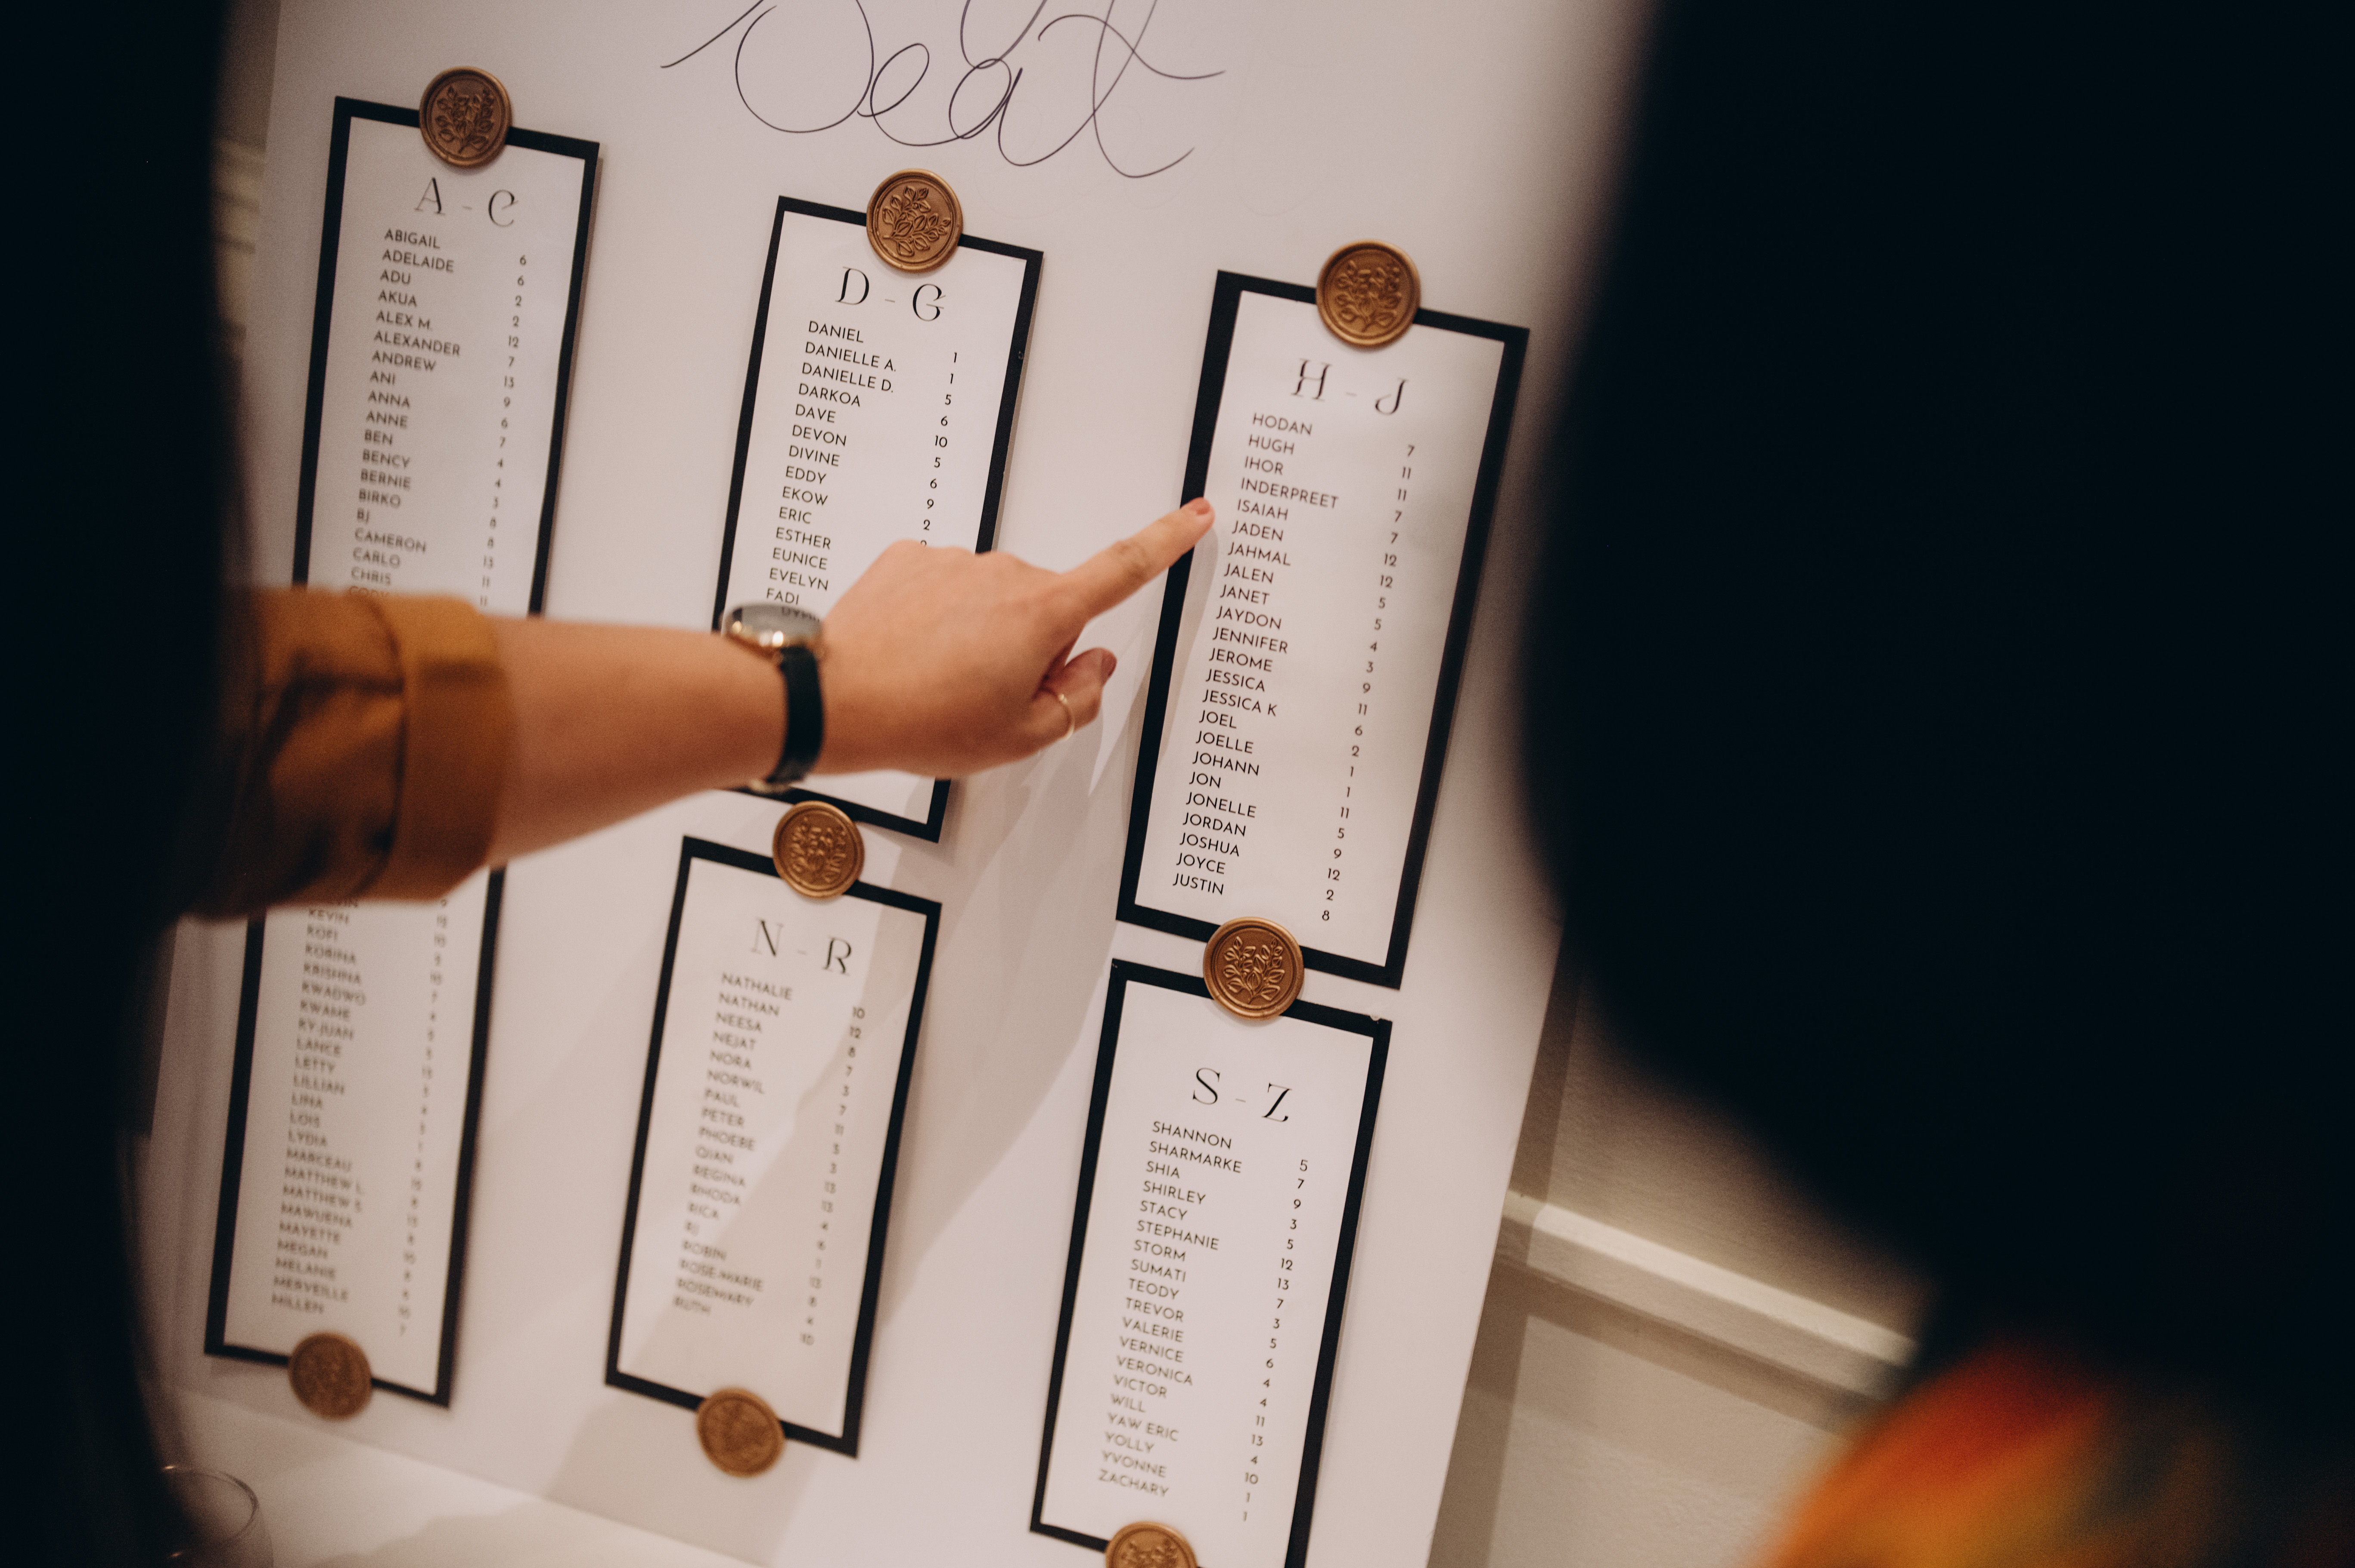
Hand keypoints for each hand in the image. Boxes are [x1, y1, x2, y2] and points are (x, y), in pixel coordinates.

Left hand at [814, 499, 1213, 776]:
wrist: (834, 699)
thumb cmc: (924, 720)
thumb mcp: (1020, 736)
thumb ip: (1077, 699)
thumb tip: (1092, 664)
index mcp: (1043, 613)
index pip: (1124, 569)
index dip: (1167, 541)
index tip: (1196, 514)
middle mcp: (1004, 572)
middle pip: (1045, 607)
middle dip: (1030, 646)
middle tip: (986, 696)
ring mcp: (953, 561)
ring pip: (990, 599)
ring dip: (978, 634)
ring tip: (937, 680)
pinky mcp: (909, 559)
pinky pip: (943, 588)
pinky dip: (936, 618)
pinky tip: (912, 653)